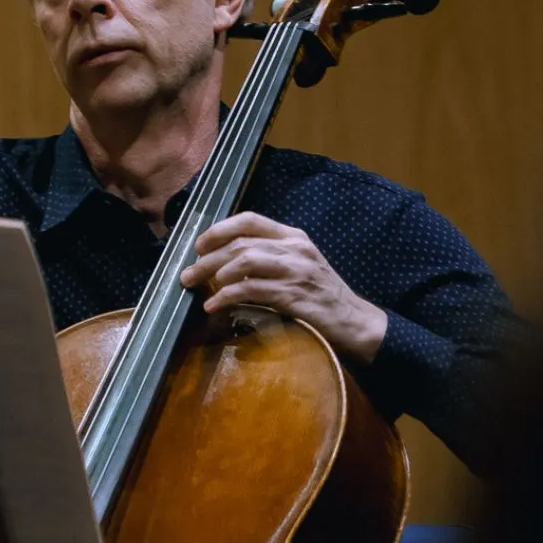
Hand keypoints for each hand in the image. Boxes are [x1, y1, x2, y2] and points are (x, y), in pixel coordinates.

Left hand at [179, 212, 387, 364]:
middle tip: (187, 274)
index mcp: (293, 237)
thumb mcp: (298, 266)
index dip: (219, 229)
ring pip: (244, 262)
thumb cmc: (320, 295)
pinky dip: (227, 297)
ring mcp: (296, 271)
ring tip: (195, 287)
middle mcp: (295, 249)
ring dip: (213, 274)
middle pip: (241, 243)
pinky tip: (214, 306)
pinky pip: (252, 291)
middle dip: (207, 258)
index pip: (250, 220)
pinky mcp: (294, 296)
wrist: (354, 322)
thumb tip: (224, 263)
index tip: (199, 245)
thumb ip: (268, 258)